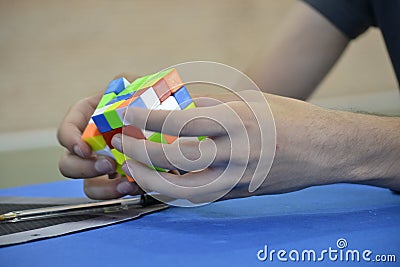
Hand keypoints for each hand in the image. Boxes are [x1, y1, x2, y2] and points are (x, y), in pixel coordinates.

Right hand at [57, 74, 141, 198]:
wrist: (171, 123)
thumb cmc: (150, 99)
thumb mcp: (137, 85)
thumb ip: (126, 83)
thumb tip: (122, 85)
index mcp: (89, 120)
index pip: (67, 131)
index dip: (70, 141)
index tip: (84, 149)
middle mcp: (92, 144)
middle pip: (69, 163)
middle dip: (84, 168)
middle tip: (108, 165)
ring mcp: (105, 164)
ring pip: (89, 185)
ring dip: (104, 189)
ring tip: (127, 184)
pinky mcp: (121, 178)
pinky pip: (114, 192)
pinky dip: (125, 193)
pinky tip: (140, 185)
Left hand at [110, 90, 330, 204]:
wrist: (325, 150)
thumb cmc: (291, 119)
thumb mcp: (252, 101)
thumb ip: (215, 106)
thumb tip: (182, 108)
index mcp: (236, 122)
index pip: (181, 122)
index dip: (148, 119)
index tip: (128, 115)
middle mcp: (234, 152)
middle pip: (175, 159)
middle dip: (140, 153)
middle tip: (124, 143)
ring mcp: (238, 178)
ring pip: (183, 189)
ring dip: (152, 181)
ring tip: (135, 170)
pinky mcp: (241, 194)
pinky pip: (201, 197)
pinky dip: (176, 190)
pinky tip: (163, 181)